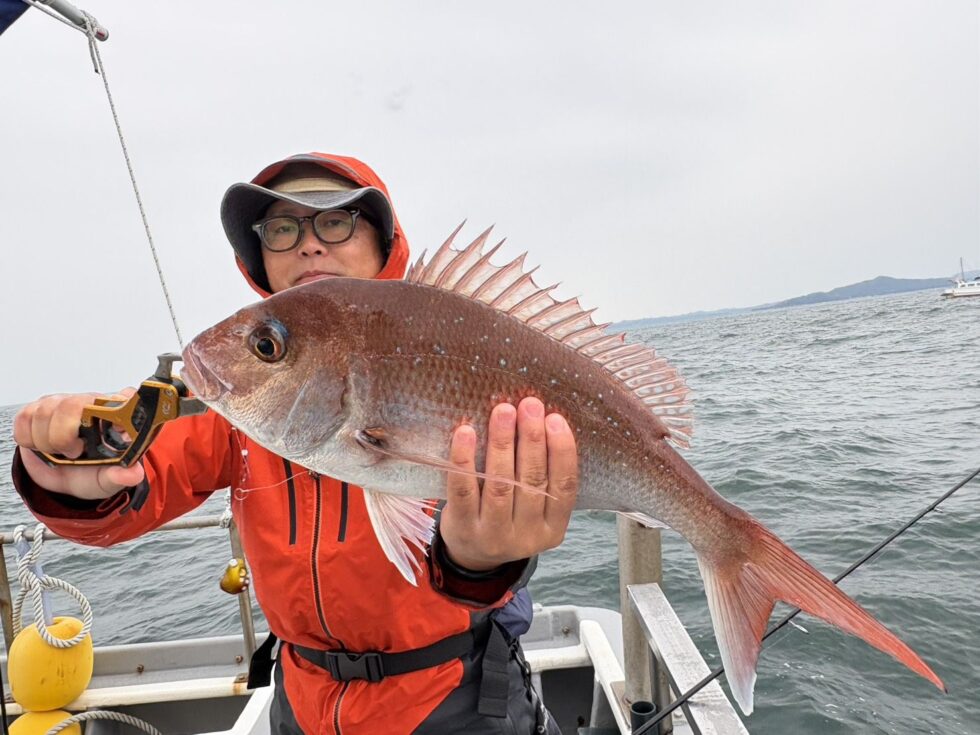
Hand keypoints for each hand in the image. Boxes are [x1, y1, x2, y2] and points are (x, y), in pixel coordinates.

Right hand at [13, 389, 144, 499]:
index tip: (114, 427)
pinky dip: (29, 439)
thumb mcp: (108, 480)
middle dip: (65, 435)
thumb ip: (121, 477)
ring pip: (44, 412)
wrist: (62, 478)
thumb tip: (134, 474)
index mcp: (116, 416)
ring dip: (47, 441)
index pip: (123, 397)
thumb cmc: (90, 472)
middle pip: (72, 404)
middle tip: (74, 452)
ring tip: (59, 451)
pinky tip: (43, 446)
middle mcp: (89, 402)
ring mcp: (61, 403)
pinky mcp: (36, 409)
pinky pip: (24, 418)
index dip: (118, 405)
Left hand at [440, 396, 578, 571]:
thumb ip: (542, 476)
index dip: (562, 451)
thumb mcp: (535, 509)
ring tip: (503, 411)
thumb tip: (542, 419)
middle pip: (532, 481)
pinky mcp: (463, 528)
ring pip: (501, 484)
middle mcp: (527, 536)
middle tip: (529, 405)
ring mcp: (493, 535)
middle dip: (532, 439)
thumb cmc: (508, 517)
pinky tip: (466, 432)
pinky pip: (464, 490)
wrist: (471, 555)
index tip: (556, 418)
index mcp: (553, 529)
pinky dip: (464, 459)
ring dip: (502, 443)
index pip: (565, 487)